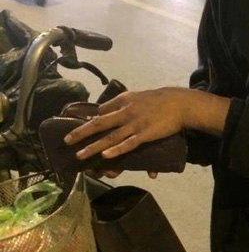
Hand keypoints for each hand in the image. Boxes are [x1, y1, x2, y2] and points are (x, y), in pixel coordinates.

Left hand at [64, 88, 187, 161]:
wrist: (179, 103)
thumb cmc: (159, 101)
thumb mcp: (137, 96)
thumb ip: (121, 103)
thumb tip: (105, 111)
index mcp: (123, 101)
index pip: (101, 111)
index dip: (88, 121)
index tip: (77, 130)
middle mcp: (125, 112)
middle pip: (99, 124)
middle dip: (81, 133)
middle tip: (66, 141)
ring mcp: (135, 124)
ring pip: (110, 137)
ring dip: (93, 147)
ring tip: (80, 155)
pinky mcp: (145, 134)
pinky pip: (128, 144)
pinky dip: (116, 150)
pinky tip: (105, 155)